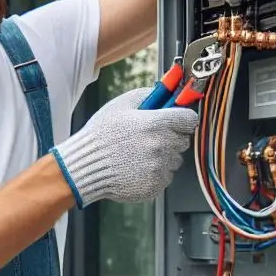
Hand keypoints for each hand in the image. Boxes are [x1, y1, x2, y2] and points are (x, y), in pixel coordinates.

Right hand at [50, 88, 198, 207]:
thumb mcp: (120, 104)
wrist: (85, 167)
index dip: (183, 119)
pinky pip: (166, 176)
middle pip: (183, 140)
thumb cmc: (100, 135)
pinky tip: (136, 167)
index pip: (189, 119)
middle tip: (149, 137)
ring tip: (138, 154)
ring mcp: (159, 168)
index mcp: (155, 123)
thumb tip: (166, 90)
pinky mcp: (155, 185)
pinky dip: (155, 173)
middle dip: (171, 137)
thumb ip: (148, 94)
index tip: (177, 120)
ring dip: (163, 156)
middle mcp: (161, 146)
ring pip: (175, 159)